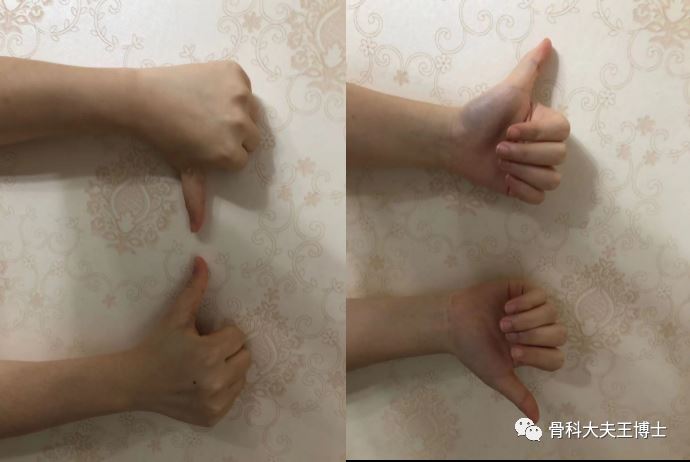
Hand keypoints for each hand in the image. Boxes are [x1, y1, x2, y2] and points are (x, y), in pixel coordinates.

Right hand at [126, 256, 250, 426]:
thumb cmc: (157, 346)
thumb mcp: (176, 317)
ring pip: (242, 377)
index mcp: (208, 354)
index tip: (206, 336)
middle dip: (229, 350)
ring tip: (205, 367)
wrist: (133, 383)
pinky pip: (233, 397)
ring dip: (229, 369)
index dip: (223, 333)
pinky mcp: (212, 417)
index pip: (238, 336)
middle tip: (207, 350)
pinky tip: (203, 383)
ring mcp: (214, 403)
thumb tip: (202, 261)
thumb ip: (194, 289)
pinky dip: (224, 389)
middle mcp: (215, 381)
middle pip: (245, 357)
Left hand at [134, 61, 260, 231]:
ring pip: (252, 108)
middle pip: (252, 134)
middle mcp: (241, 125)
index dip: (227, 151)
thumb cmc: (164, 138)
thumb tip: (197, 230)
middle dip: (235, 133)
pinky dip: (232, 85)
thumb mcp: (186, 169)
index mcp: (231, 153)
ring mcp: (239, 96)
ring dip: (237, 109)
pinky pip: (243, 83)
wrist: (143, 100)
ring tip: (209, 107)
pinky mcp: (235, 72)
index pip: (244, 156)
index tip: (207, 144)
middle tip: (208, 126)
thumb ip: (197, 199)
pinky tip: (209, 89)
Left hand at [444, 38, 569, 203]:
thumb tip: (547, 41)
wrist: (455, 139)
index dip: (536, 134)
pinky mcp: (521, 188)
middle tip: (498, 147)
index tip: (509, 128)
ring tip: (500, 162)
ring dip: (523, 171)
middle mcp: (544, 147)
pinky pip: (538, 198)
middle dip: (524, 153)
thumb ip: (530, 67)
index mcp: (547, 124)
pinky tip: (505, 178)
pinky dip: (522, 189)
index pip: (562, 134)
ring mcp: (534, 169)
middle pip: (558, 157)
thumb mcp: (509, 88)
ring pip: (551, 180)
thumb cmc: (481, 112)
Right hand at [444, 280, 565, 421]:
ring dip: (526, 320)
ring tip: (503, 323)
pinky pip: (540, 295)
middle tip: (508, 337)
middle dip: (533, 336)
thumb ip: (519, 395)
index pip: (556, 357)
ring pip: (551, 314)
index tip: (512, 353)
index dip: (537, 356)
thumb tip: (537, 420)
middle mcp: (538, 330)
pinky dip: (524, 303)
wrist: (453, 323)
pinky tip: (506, 308)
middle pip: (559, 335)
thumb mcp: (497, 376)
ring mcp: (532, 308)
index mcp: (534, 351)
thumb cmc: (474, 350)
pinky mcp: (523, 290)